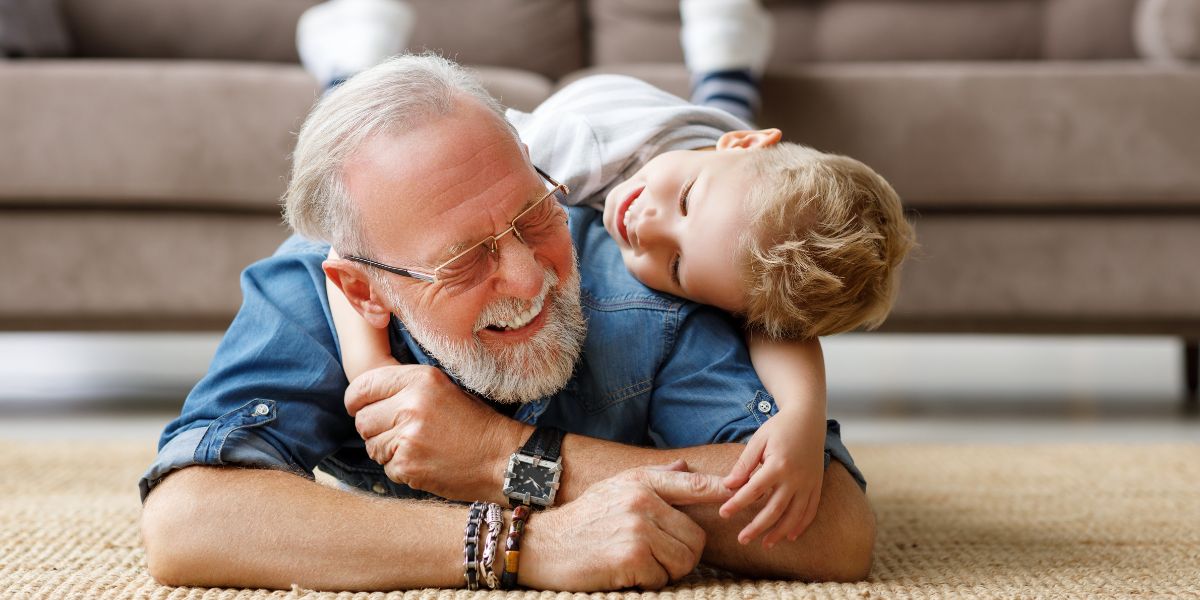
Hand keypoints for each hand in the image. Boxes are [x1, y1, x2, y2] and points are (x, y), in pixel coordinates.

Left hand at [344, 364, 525, 501]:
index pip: (362, 387)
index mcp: (420, 379)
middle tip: (398, 432)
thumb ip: (405, 387)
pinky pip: (386, 467)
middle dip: (374, 428)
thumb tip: (364, 396)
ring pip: (371, 445)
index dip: (356, 401)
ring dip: (387, 450)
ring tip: (416, 447)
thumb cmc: (474, 423)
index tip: (360, 408)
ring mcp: (408, 437)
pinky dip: (400, 468)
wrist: (501, 458)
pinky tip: (424, 462)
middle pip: (362, 420)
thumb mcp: (442, 389)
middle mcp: (411, 405)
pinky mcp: (408, 465)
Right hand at [521, 460, 732, 591]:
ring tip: (640, 564)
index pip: (693, 485)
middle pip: (696, 538)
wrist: (542, 546)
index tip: (742, 495)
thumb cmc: (582, 519)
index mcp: (641, 482)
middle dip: (683, 554)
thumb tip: (685, 467)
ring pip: (685, 560)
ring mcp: (637, 528)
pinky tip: (624, 573)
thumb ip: (654, 479)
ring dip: (668, 571)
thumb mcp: (615, 488)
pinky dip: (648, 582)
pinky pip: (663, 578)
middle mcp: (642, 500)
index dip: (722, 491)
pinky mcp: (631, 556)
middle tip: (656, 557)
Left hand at [718, 410, 825, 547]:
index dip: (737, 504)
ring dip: (779, 532)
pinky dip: (801, 525)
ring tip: (765, 544)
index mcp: (778, 464)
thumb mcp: (758, 440)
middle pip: (774, 509)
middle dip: (757, 527)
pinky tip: (790, 536)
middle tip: (742, 539)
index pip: (754, 490)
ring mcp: (809, 483)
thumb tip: (728, 485)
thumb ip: (744, 464)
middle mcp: (796, 478)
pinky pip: (810, 510)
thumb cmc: (779, 427)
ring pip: (794, 515)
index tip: (723, 513)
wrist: (808, 418)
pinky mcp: (817, 485)